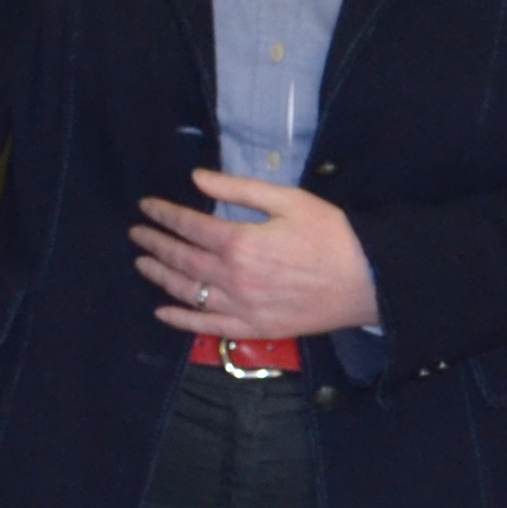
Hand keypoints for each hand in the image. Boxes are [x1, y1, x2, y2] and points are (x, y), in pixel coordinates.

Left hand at [132, 170, 381, 340]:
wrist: (369, 280)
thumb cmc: (331, 234)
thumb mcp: (288, 200)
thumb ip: (239, 189)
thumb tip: (197, 178)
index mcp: (240, 242)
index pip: (189, 226)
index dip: (165, 215)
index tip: (147, 207)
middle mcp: (233, 278)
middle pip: (182, 260)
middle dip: (156, 244)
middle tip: (137, 234)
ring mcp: (241, 308)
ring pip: (188, 293)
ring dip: (160, 277)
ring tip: (143, 263)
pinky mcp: (254, 329)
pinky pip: (209, 328)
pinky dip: (182, 320)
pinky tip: (163, 312)